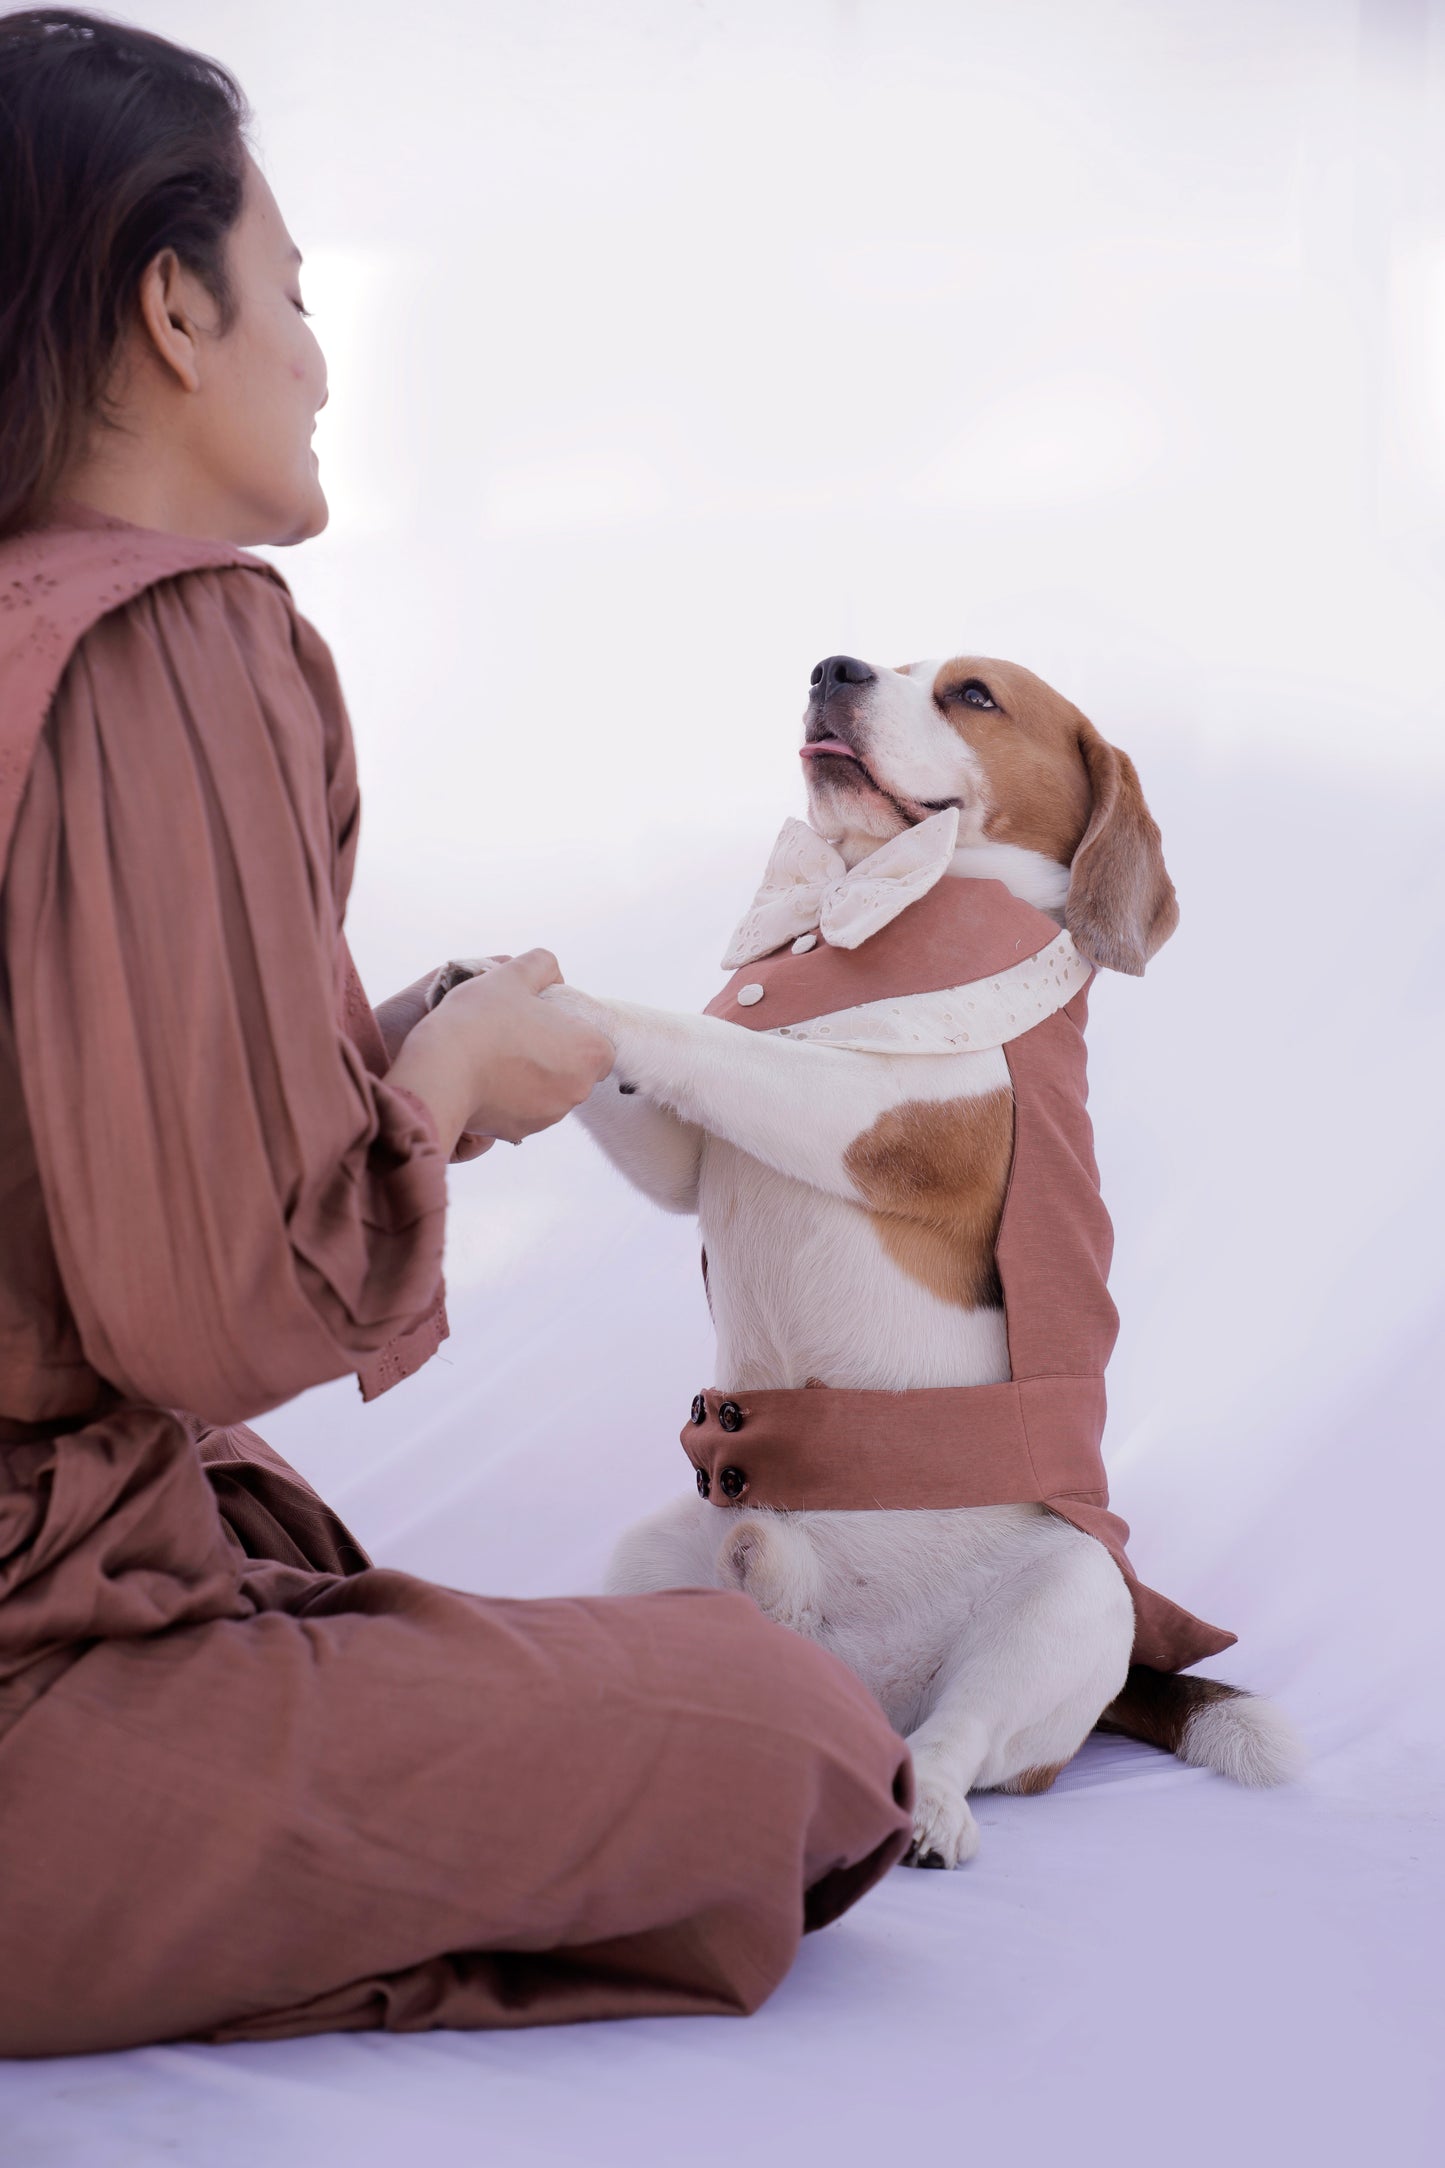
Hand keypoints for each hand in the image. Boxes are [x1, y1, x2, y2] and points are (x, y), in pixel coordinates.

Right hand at [389, 949, 613, 1153]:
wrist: (440, 1072)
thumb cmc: (480, 1021)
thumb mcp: (513, 975)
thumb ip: (542, 965)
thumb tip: (552, 973)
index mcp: (589, 1052)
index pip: (599, 1044)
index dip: (574, 1030)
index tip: (545, 1021)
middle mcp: (578, 1090)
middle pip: (575, 1068)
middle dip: (553, 1053)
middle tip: (517, 1033)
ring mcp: (549, 1115)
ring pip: (548, 1089)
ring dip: (532, 1075)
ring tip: (497, 1053)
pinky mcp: (520, 1132)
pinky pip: (522, 1109)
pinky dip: (510, 1096)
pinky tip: (485, 1076)